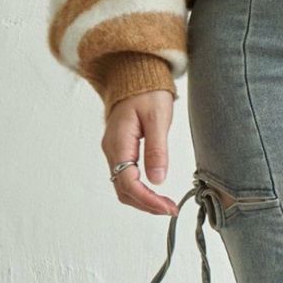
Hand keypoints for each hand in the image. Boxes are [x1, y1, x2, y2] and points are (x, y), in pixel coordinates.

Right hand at [101, 90, 178, 214]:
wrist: (133, 74)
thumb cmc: (147, 91)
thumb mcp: (158, 118)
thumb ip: (157, 149)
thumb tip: (157, 180)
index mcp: (119, 142)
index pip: (128, 182)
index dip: (147, 200)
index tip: (168, 207)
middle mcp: (112, 150)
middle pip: (123, 189)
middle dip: (146, 204)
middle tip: (170, 209)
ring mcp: (114, 150)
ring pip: (123, 186)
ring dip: (143, 200)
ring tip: (166, 204)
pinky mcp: (120, 150)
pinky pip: (125, 177)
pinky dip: (140, 190)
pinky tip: (155, 191)